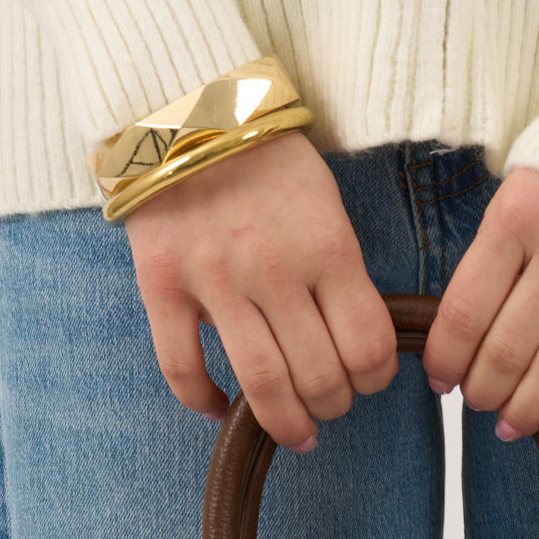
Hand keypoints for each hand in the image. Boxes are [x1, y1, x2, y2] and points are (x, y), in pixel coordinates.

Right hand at [125, 130, 397, 449]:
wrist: (187, 107)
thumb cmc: (267, 161)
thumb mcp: (326, 203)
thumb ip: (340, 271)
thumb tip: (357, 344)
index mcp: (326, 247)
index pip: (368, 347)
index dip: (376, 380)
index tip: (368, 380)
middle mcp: (274, 269)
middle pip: (320, 377)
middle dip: (333, 406)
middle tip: (330, 405)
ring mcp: (214, 280)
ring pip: (261, 384)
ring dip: (286, 422)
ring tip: (295, 430)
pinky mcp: (162, 285)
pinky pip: (181, 368)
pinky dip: (204, 402)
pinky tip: (221, 411)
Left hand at [422, 168, 538, 451]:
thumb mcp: (527, 176)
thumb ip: (501, 243)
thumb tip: (469, 319)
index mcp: (519, 212)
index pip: (466, 309)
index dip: (446, 358)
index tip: (439, 380)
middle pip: (508, 347)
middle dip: (482, 390)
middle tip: (474, 403)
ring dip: (526, 407)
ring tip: (509, 425)